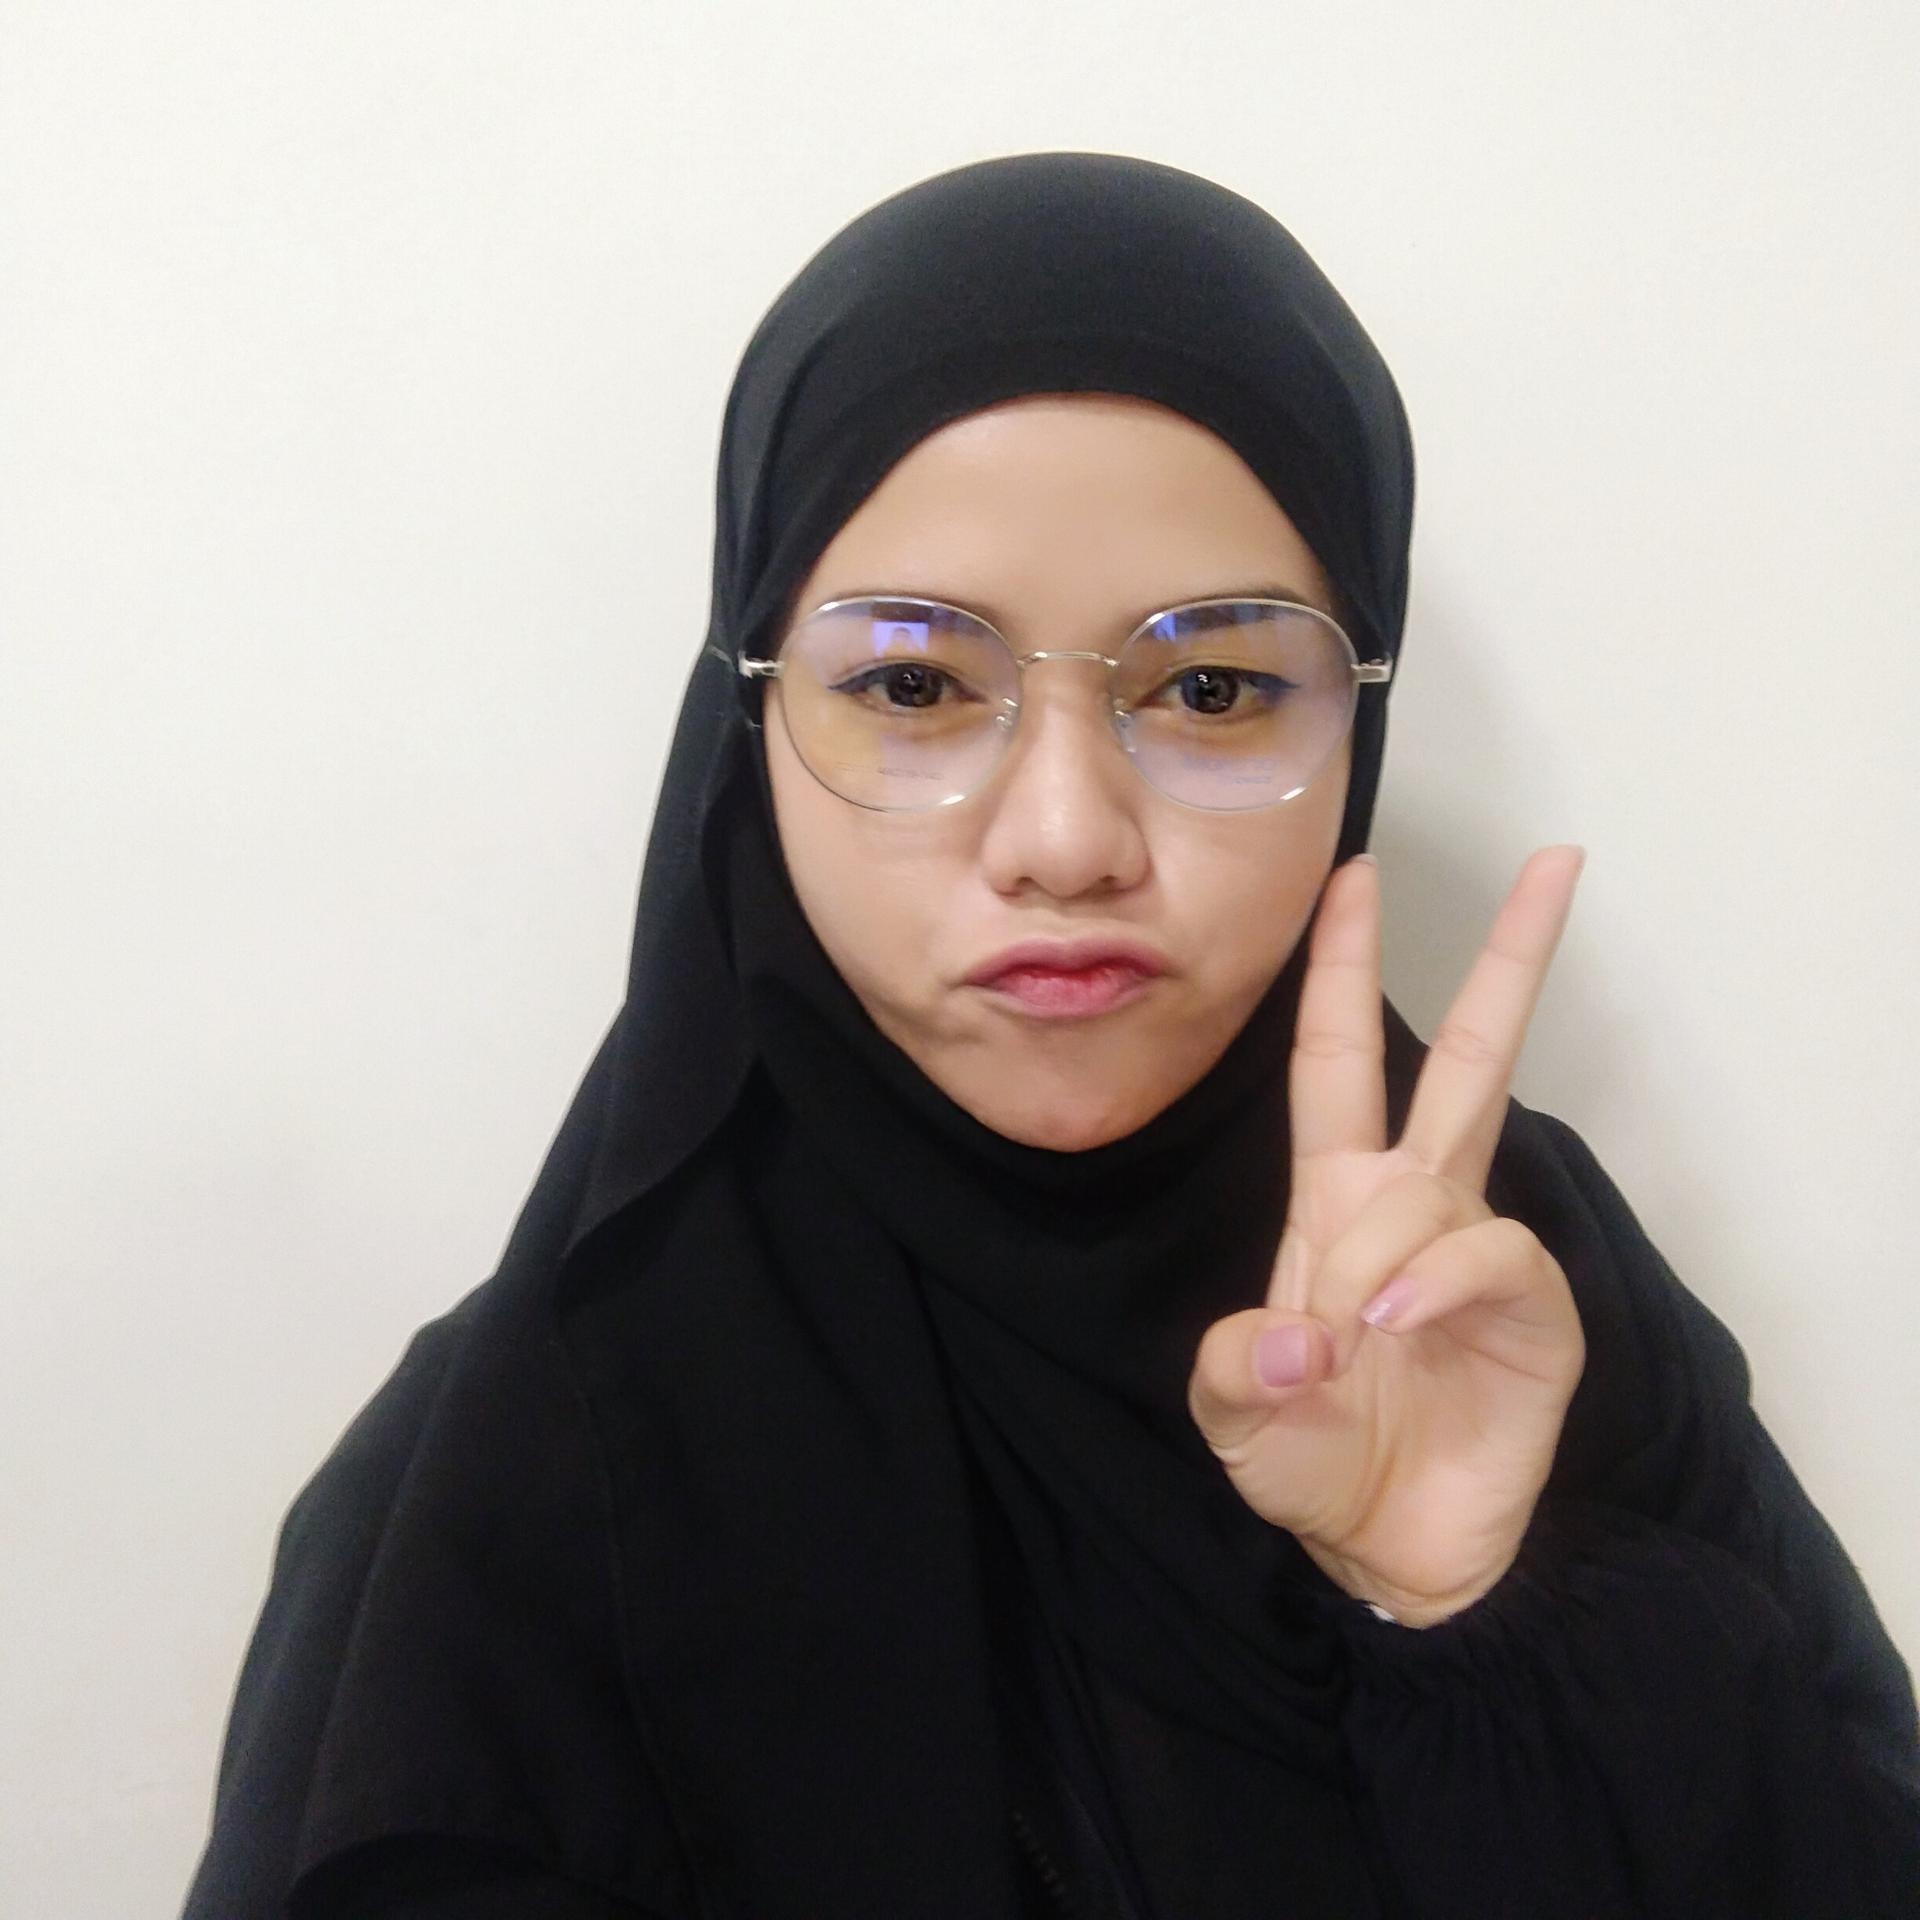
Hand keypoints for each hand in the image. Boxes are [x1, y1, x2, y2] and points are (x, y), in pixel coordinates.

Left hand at [1187, 847, 1587, 1626]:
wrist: (1385, 1549)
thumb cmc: (1308, 1460)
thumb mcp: (1233, 1412)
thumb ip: (1236, 1371)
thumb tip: (1299, 1335)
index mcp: (1335, 1197)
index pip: (1336, 1055)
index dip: (1341, 966)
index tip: (1351, 875)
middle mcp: (1413, 1204)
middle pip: (1465, 1055)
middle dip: (1507, 960)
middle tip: (1555, 862)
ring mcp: (1478, 1250)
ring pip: (1446, 1161)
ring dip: (1380, 1240)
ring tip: (1350, 1325)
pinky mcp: (1533, 1310)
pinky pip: (1489, 1250)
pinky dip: (1437, 1277)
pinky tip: (1395, 1322)